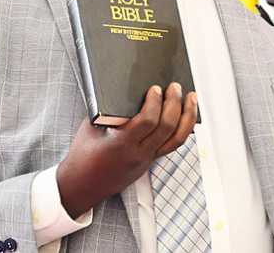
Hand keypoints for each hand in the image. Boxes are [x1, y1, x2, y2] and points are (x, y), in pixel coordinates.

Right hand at [55, 83, 197, 218]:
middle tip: (175, 87)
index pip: (148, 121)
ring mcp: (146, 160)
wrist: (81, 185)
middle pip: (167, 128)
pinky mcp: (150, 163)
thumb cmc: (83, 154)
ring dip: (187, 117)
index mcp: (120, 144)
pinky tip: (185, 117)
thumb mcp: (91, 128)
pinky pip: (172, 146)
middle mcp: (137, 154)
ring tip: (191, 99)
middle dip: (174, 104)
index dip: (155, 102)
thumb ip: (108, 111)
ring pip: (177, 140)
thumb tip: (123, 90)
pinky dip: (182, 129)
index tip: (155, 89)